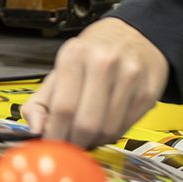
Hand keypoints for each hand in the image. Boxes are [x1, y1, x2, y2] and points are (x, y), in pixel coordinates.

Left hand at [22, 18, 168, 147]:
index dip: (55, 135)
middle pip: (86, 123)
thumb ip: (40, 103)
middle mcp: (104, 63)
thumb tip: (34, 130)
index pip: (63, 108)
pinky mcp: (148, 92)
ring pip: (108, 129)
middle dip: (75, 143)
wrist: (133, 35)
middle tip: (70, 146)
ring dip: (94, 141)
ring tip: (88, 134)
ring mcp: (129, 77)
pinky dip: (112, 135)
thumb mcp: (60, 70)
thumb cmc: (92, 56)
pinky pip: (126, 127)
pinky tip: (106, 124)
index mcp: (75, 55)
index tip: (52, 145)